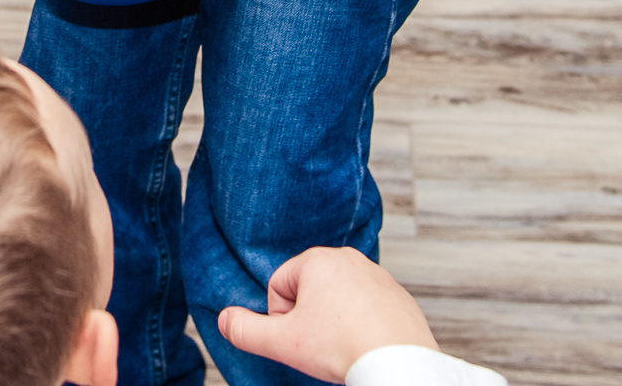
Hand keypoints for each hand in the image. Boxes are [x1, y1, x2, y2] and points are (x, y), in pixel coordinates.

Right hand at [214, 247, 436, 382]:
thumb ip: (245, 331)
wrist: (397, 363)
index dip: (281, 318)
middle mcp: (349, 259)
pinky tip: (365, 344)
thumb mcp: (282, 342)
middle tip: (321, 343)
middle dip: (309, 318)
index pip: (278, 285)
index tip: (299, 335)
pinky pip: (366, 309)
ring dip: (334, 322)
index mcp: (317, 261)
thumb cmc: (342, 347)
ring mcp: (377, 276)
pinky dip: (361, 326)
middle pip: (308, 291)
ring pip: (338, 301)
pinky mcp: (397, 295)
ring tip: (344, 345)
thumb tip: (223, 319)